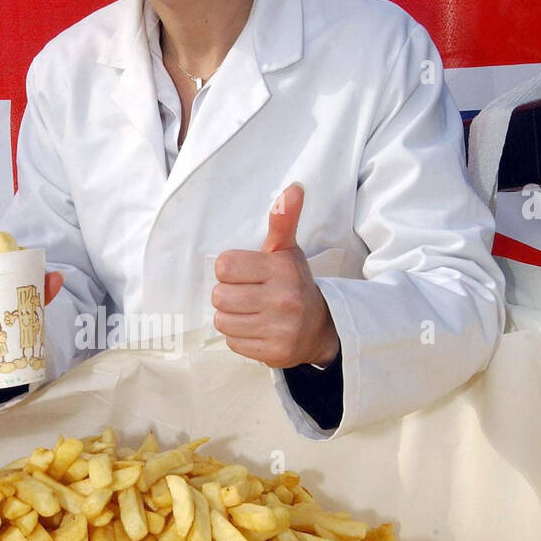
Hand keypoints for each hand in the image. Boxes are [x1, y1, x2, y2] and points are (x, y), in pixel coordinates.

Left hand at [212, 184, 338, 369]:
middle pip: (219, 296)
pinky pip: (232, 343)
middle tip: (247, 295)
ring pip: (222, 320)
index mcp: (282, 269)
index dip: (229, 270)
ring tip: (250, 312)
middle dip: (228, 295)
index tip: (245, 273)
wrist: (321, 327)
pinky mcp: (274, 353)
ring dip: (231, 317)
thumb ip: (284, 220)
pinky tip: (256, 329)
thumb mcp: (287, 251)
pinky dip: (239, 337)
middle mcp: (283, 299)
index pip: (224, 266)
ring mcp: (280, 329)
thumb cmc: (294, 284)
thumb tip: (293, 188)